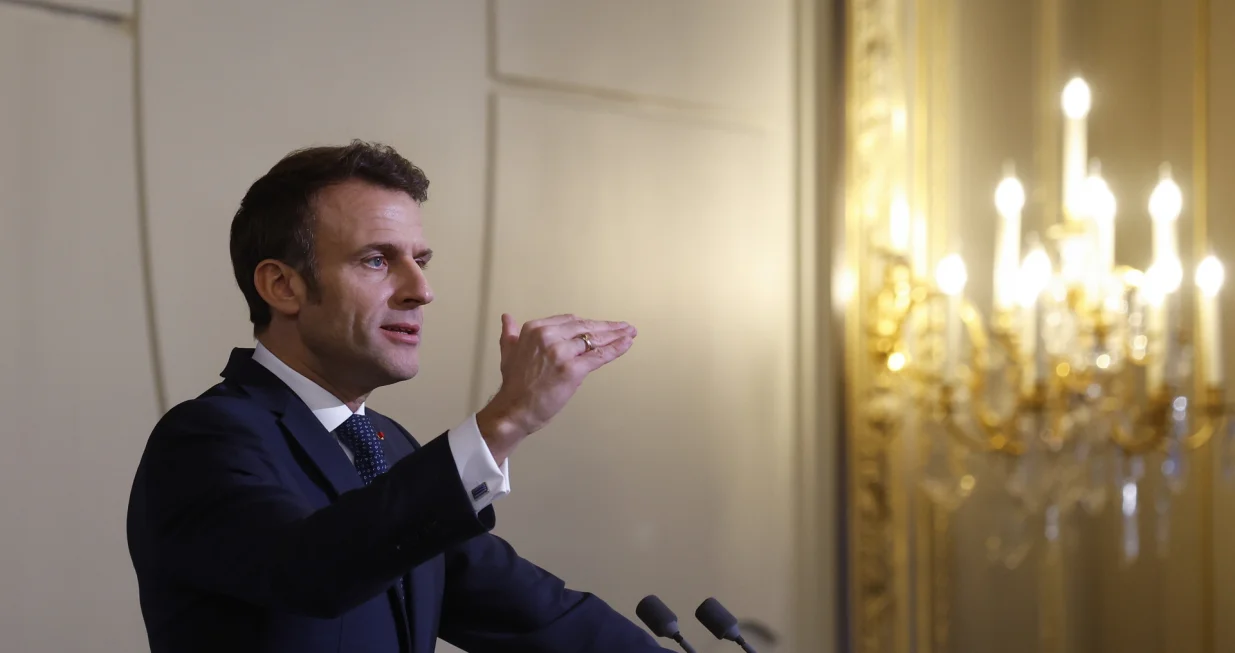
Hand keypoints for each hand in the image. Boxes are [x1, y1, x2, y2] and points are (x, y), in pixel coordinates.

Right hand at [476, 313, 636, 462]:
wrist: (514, 409)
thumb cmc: (513, 385)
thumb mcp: (508, 352)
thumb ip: (510, 334)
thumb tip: (507, 317)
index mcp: (535, 329)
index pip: (570, 321)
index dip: (588, 324)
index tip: (600, 326)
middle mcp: (548, 336)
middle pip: (585, 327)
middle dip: (607, 327)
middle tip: (624, 327)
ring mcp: (561, 352)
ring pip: (594, 340)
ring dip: (616, 336)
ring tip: (630, 333)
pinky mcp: (573, 369)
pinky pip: (599, 356)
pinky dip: (616, 349)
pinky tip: (627, 343)